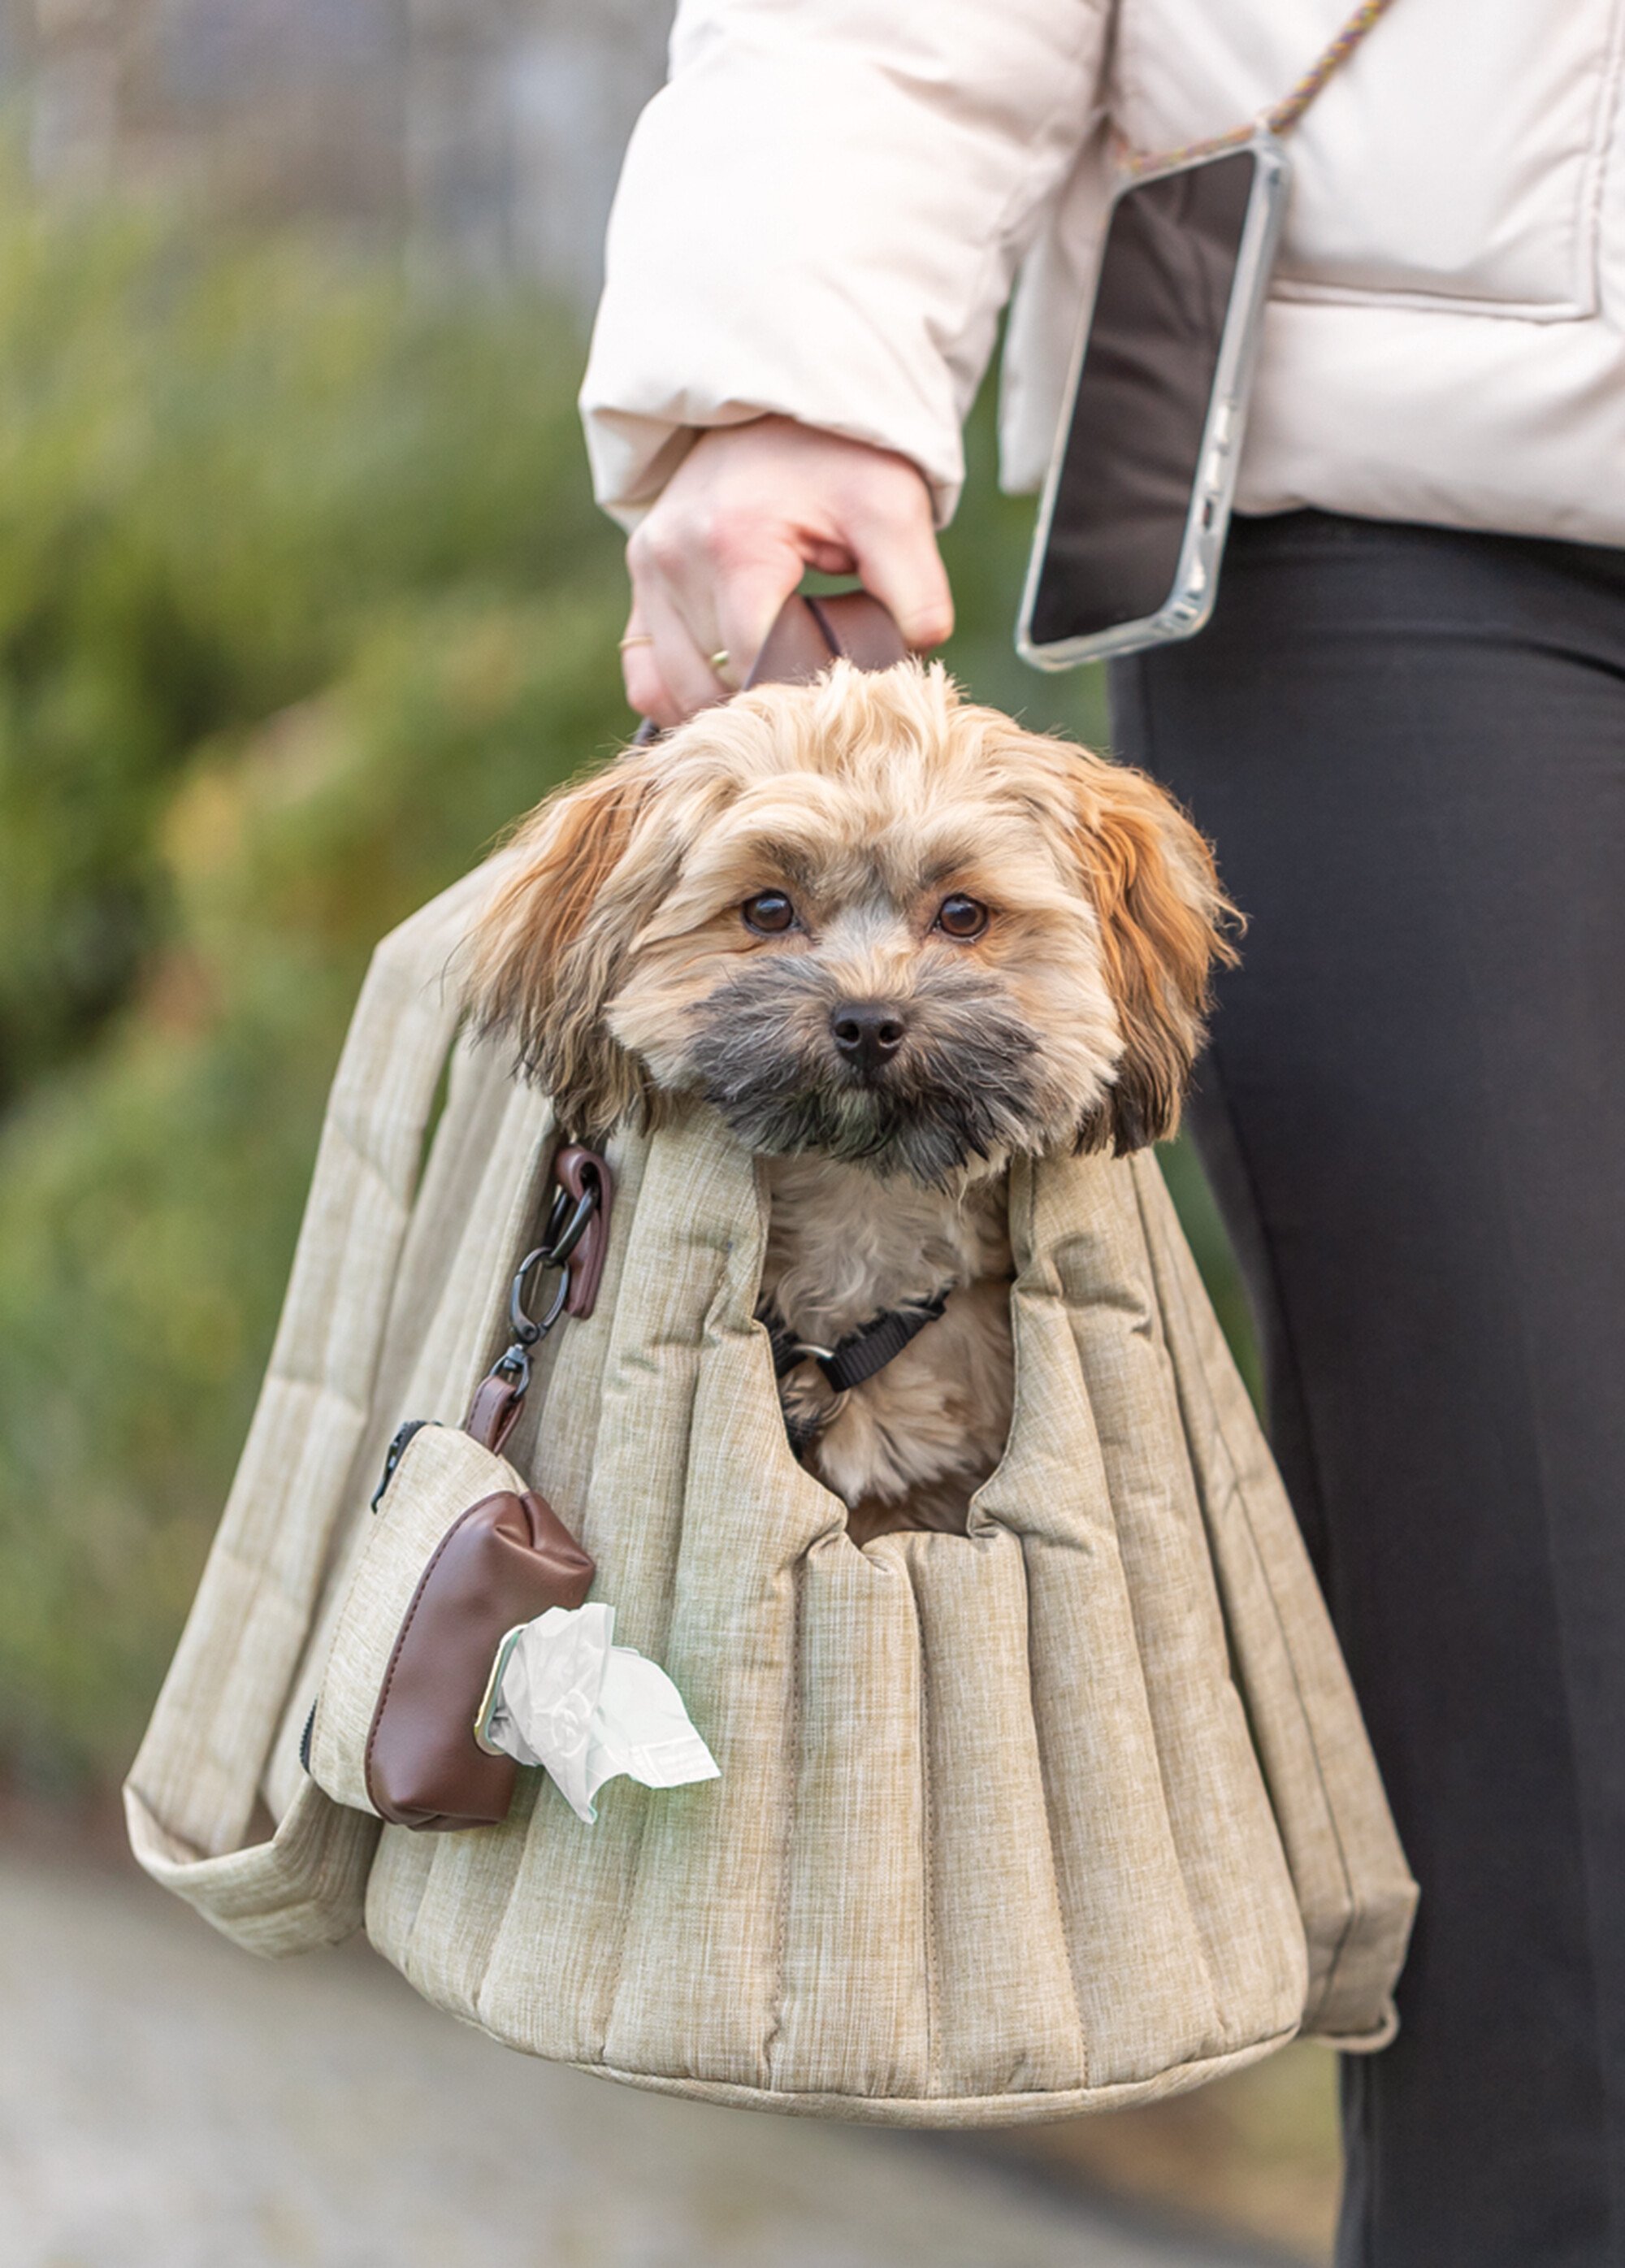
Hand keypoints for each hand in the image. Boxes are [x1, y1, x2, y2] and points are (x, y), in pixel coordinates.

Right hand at [620, 416, 953, 724]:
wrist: (784, 401)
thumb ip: (916, 593)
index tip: (840, 692)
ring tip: (780, 689)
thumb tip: (912, 665)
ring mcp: (648, 570)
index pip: (756, 668)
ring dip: (726, 706)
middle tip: (818, 692)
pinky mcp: (640, 578)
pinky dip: (679, 697)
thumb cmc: (844, 456)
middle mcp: (673, 558)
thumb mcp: (895, 512)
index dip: (802, 694)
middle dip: (770, 701)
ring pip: (675, 690)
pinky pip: (642, 673)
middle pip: (716, 684)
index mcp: (734, 545)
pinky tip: (727, 699)